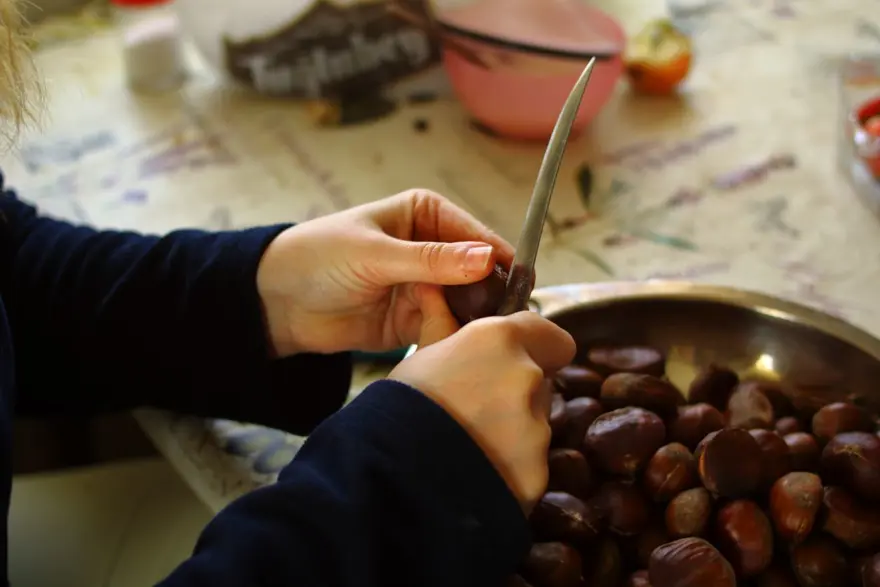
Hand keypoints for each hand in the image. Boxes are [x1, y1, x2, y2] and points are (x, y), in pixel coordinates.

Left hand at [256, 189, 513, 355]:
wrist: (277, 302)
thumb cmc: (319, 259)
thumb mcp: (376, 254)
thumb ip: (432, 259)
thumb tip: (488, 257)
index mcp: (427, 214)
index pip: (478, 236)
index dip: (500, 262)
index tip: (520, 290)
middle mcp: (434, 248)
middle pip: (480, 274)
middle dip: (489, 298)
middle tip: (500, 324)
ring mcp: (427, 285)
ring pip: (468, 305)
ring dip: (472, 321)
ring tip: (476, 339)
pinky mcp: (417, 319)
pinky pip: (447, 328)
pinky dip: (451, 337)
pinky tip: (455, 348)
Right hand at [389, 289, 575, 512]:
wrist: (389, 477)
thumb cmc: (398, 407)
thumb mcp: (419, 356)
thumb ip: (442, 324)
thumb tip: (434, 289)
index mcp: (501, 340)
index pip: (552, 336)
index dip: (537, 346)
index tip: (512, 360)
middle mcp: (527, 378)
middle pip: (540, 382)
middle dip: (517, 391)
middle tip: (474, 407)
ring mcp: (536, 429)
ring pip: (534, 425)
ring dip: (511, 431)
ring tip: (467, 444)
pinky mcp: (536, 473)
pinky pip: (528, 465)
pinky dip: (508, 469)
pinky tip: (474, 472)